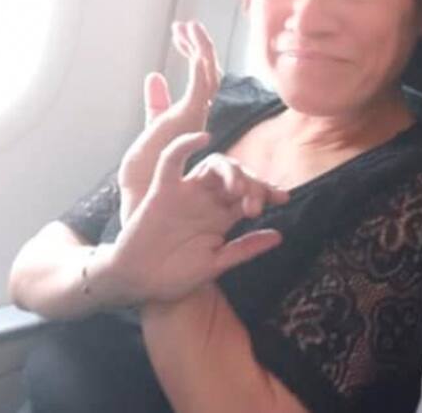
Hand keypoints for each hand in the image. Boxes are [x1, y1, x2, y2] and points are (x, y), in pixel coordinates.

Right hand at [105, 131, 289, 303]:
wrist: (138, 284)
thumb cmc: (175, 276)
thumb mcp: (216, 264)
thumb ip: (245, 249)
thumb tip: (280, 237)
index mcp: (222, 216)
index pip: (251, 193)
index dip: (268, 191)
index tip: (283, 198)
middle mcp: (207, 200)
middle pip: (236, 176)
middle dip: (252, 183)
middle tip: (256, 203)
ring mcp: (185, 193)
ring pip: (212, 166)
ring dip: (230, 171)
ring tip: (239, 188)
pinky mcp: (162, 191)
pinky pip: (171, 161)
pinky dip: (185, 145)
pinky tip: (203, 138)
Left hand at [118, 21, 221, 222]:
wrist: (144, 198)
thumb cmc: (147, 176)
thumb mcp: (150, 130)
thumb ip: (156, 105)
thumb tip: (154, 77)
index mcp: (190, 119)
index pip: (199, 82)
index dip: (192, 55)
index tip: (181, 34)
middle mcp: (198, 117)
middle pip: (208, 75)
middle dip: (198, 48)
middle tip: (187, 26)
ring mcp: (195, 117)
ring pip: (207, 75)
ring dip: (199, 48)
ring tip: (188, 26)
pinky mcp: (190, 118)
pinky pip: (201, 83)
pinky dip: (198, 60)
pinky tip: (191, 43)